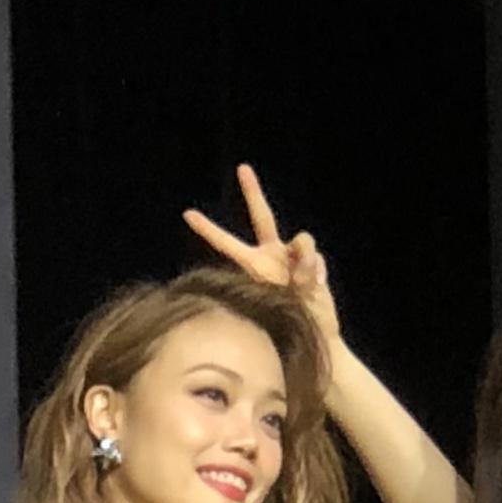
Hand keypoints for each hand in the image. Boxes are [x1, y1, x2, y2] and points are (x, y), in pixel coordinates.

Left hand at [182, 162, 341, 345]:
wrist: (312, 334)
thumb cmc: (286, 324)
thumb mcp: (275, 299)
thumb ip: (286, 271)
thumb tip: (303, 253)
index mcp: (251, 266)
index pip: (226, 242)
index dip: (208, 228)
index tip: (187, 214)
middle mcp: (270, 255)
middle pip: (262, 216)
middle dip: (253, 191)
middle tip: (242, 168)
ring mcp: (291, 256)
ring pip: (301, 239)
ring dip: (303, 262)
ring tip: (301, 288)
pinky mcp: (311, 260)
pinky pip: (313, 253)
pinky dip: (314, 268)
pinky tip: (313, 285)